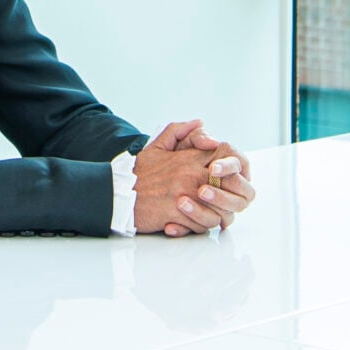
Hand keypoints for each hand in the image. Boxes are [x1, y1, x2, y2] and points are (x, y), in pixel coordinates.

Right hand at [133, 119, 256, 235]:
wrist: (118, 194)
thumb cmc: (139, 173)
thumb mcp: (157, 146)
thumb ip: (179, 131)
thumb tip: (200, 122)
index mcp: (188, 158)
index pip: (225, 158)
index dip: (231, 170)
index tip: (226, 180)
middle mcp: (190, 175)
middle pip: (228, 187)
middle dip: (230, 196)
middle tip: (225, 203)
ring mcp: (185, 195)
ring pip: (218, 210)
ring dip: (217, 215)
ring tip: (211, 216)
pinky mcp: (177, 214)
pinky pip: (201, 225)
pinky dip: (201, 227)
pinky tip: (195, 224)